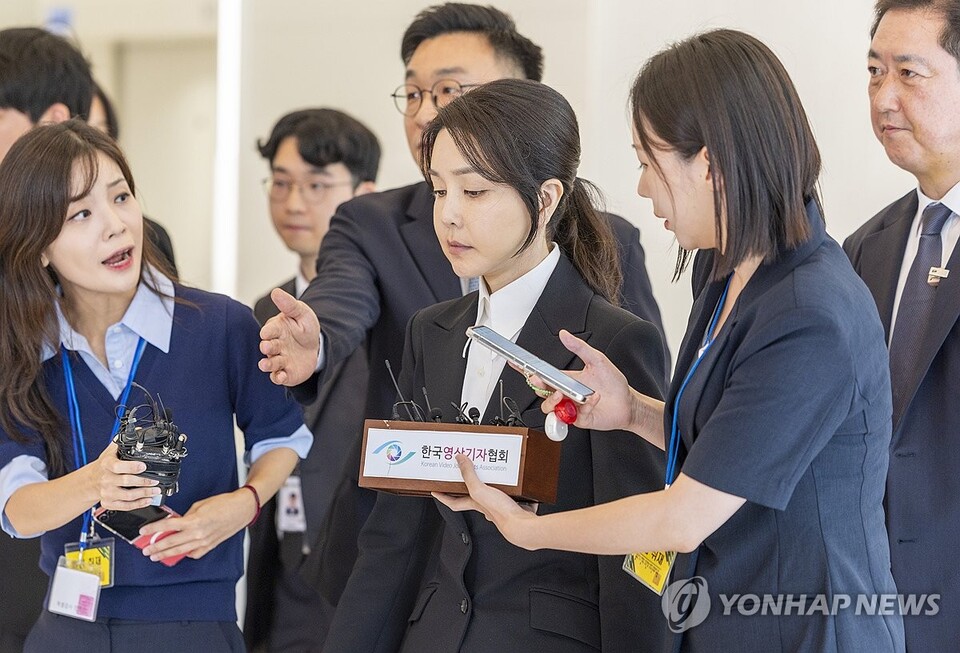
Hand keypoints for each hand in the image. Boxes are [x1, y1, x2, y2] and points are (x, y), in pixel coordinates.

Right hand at [91, 442, 160, 509]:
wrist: (91, 481)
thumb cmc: (104, 465)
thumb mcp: (111, 451)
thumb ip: (124, 442)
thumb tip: (138, 430)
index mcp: (106, 465)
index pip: (118, 466)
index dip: (131, 467)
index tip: (143, 466)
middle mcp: (106, 479)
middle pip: (125, 482)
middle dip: (143, 482)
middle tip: (155, 481)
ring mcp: (107, 492)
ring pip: (127, 496)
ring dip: (144, 494)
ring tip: (155, 490)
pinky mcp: (108, 503)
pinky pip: (125, 506)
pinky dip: (138, 504)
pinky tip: (147, 500)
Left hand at [138, 489, 255, 560]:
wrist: (241, 509)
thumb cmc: (223, 503)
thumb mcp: (200, 504)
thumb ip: (186, 515)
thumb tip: (175, 522)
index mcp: (194, 520)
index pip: (167, 526)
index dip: (153, 529)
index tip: (143, 531)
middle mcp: (198, 533)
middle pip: (171, 542)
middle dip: (156, 546)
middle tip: (145, 550)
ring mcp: (204, 542)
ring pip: (180, 551)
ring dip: (166, 554)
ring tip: (155, 555)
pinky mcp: (210, 545)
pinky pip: (194, 553)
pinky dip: (185, 554)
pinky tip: (178, 553)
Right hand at [258, 288, 320, 385]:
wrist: (316, 346)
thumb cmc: (304, 328)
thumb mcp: (301, 313)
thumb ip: (289, 305)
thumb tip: (276, 292)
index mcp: (277, 329)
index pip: (269, 330)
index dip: (268, 332)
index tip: (267, 333)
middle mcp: (275, 345)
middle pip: (268, 347)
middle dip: (267, 347)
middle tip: (266, 347)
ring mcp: (280, 359)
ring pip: (271, 363)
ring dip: (267, 364)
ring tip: (265, 364)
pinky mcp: (286, 372)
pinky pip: (279, 376)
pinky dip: (278, 377)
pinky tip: (280, 377)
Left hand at [433, 455, 537, 549]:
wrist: (522, 523)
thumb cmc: (501, 513)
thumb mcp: (479, 490)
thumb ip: (469, 475)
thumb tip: (459, 460)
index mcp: (474, 503)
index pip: (453, 502)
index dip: (443, 497)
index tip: (435, 491)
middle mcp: (485, 505)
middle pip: (473, 494)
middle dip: (470, 483)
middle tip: (466, 470)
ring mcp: (499, 504)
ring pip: (491, 491)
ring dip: (491, 481)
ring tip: (492, 467)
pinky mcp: (512, 503)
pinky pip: (509, 492)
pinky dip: (510, 485)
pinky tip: (514, 477)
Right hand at [532, 330, 635, 432]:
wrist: (628, 403)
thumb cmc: (613, 383)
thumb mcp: (597, 360)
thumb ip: (579, 347)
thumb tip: (565, 334)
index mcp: (566, 379)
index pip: (543, 374)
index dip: (527, 370)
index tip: (517, 363)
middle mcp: (566, 394)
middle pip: (541, 392)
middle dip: (537, 386)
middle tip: (540, 380)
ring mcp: (570, 407)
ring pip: (549, 407)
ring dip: (553, 400)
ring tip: (563, 394)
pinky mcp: (578, 419)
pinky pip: (571, 415)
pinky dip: (582, 406)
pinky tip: (593, 399)